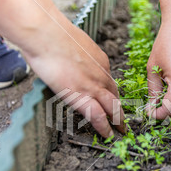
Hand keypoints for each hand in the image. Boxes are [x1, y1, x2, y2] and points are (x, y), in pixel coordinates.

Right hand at [0, 0, 124, 137]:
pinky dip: (105, 127)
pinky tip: (107, 135)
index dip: (110, 92)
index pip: (108, 80)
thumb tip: (70, 58)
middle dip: (121, 109)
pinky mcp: (82, 95)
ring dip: (118, 121)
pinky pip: (98, 115)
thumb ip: (77, 54)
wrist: (47, 34)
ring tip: (121, 131)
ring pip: (113, 107)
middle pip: (115, 95)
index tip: (110, 100)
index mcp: (100, 60)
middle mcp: (102, 73)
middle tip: (124, 120)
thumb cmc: (53, 34)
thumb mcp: (74, 43)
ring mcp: (94, 85)